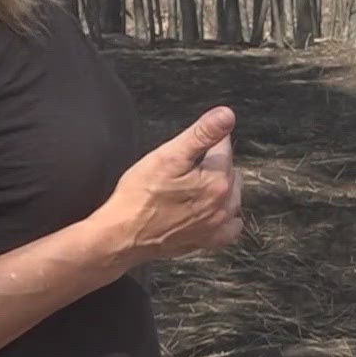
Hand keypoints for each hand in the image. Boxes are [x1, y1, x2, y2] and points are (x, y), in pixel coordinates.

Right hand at [107, 107, 242, 263]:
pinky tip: (211, 209)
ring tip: (197, 181)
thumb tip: (227, 115)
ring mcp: (217, 226)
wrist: (122, 236)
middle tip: (187, 163)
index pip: (224, 146)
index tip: (189, 143)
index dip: (204, 139)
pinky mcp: (208, 241)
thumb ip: (202, 134)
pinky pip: (230, 226)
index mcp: (217, 181)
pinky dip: (225, 215)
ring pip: (233, 195)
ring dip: (221, 185)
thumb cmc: (139, 197)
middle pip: (230, 170)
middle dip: (214, 161)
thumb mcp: (168, 156)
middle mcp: (224, 205)